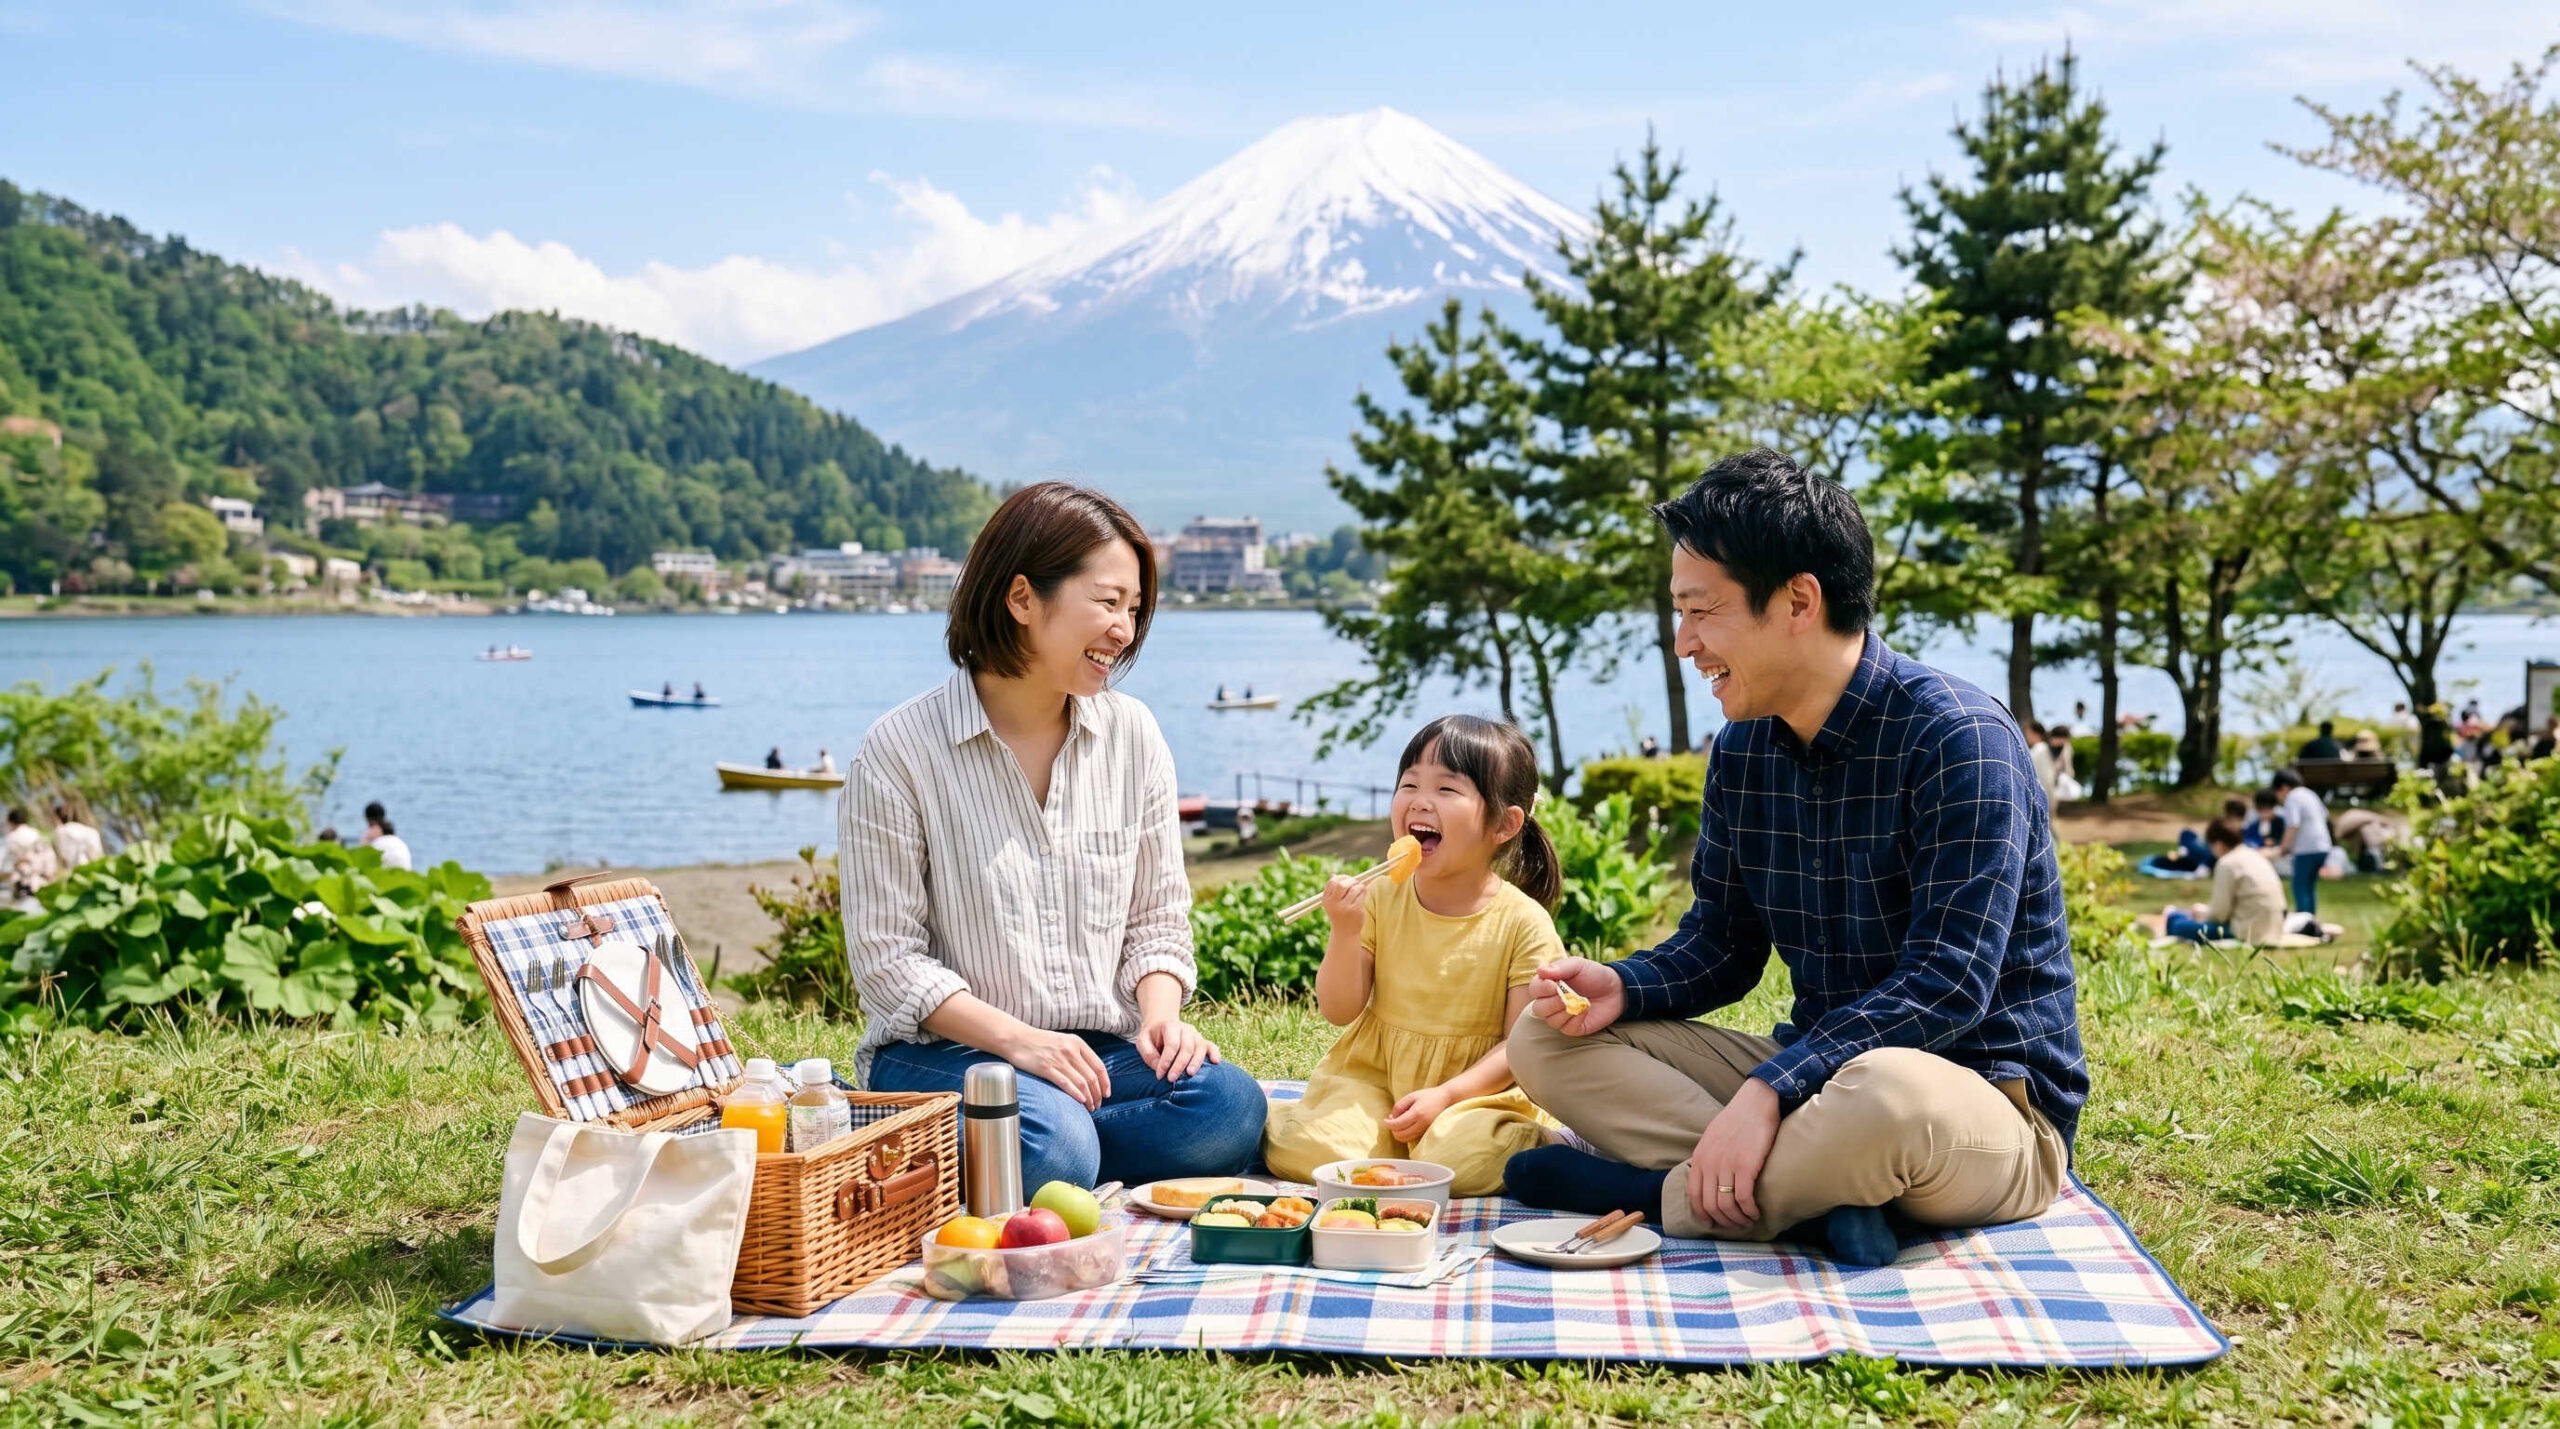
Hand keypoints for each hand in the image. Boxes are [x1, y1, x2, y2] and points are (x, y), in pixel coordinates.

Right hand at [1000, 1027, 1112, 1110]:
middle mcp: (1071, 1050)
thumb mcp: (1062, 1041)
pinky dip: (1076, 1094)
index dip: (1105, 1083)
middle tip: (1098, 1105)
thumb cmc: (1039, 1042)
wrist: (1016, 1038)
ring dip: (1089, 1098)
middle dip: (1098, 1094)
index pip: (1099, 1066)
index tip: (1107, 1094)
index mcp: (1077, 1043)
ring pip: (1081, 1083)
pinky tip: (1080, 1102)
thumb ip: (1076, 1054)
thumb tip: (1089, 1074)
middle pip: (1092, 1077)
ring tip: (1090, 1108)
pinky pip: (1066, 1084)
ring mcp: (1059, 1059)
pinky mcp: (1046, 1068)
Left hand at [1133, 1017, 1221, 1081]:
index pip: (1172, 1044)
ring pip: (1200, 1048)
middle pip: (1187, 1047)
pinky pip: (1211, 1046)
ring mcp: (1196, 1035)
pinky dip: (1215, 1053)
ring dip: (1196, 1062)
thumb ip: (1148, 1053)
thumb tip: (1159, 1067)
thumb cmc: (1151, 1037)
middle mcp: (1186, 1029)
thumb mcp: (1142, 1041)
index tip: (1159, 1075)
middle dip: (1179, 1065)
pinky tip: (1216, 1062)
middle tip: (1171, 1079)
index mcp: (1170, 1026)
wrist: (1162, 1026)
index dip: (1166, 1061)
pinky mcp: (1202, 1041)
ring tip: (1190, 1074)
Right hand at [1320, 874, 1367, 934]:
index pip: (1333, 882)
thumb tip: (1333, 875)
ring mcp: (1344, 907)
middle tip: (1356, 883)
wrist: (1345, 933)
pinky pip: (1361, 894)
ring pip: (1354, 888)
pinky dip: (1364, 891)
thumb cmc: (1340, 914)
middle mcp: (1333, 904)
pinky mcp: (1355, 910)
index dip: (1341, 877)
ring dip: (1359, 886)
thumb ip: (1334, 889)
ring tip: (1360, 890)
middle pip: (1342, 884)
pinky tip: (1363, 894)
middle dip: (1351, 880)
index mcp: (1326, 900)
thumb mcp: (1333, 902)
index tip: (1347, 880)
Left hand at [1385, 1084, 1454, 1143]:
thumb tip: (1392, 1118)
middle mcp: (1422, 1124)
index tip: (1385, 1120)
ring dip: (1398, 1133)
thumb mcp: (1411, 1096)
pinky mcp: (1427, 1132)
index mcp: (1417, 1113)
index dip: (1388, 1124)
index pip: (1398, 1125)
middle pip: (1401, 1135)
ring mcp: (1426, 1130)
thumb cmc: (1427, 1095)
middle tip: (1391, 1121)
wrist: (1445, 1099)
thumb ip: (1399, 1106)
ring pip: (1406, 1139)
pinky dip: (1405, 1134)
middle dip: (1393, 1130)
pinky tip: (1405, 1125)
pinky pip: (1412, 1138)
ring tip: (1398, 1122)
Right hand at [1527, 957, 1624, 1034]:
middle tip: (1566, 997)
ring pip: (1551, 1021)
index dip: (1541, 989)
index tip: (1554, 985)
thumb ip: (1560, 967)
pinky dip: (1576, 1020)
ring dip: (1564, 1012)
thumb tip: (1540, 970)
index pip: (1535, 989)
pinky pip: (1566, 1029)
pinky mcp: (1574, 1028)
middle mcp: (1551, 1002)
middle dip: (1551, 1004)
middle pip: (1538, 1009)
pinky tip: (1585, 1010)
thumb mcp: (1578, 965)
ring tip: (1579, 1002)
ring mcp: (1562, 1016)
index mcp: (1549, 984)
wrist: (1615, 989)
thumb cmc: (1594, 974)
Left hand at [1687, 1079, 1780, 1233]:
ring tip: (1748, 1220)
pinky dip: (1750, 1211)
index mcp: (1699, 1157)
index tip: (1712, 1224)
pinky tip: (1756, 1212)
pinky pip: (1744, 1198)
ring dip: (1738, 1219)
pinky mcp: (1746, 1166)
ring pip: (1726, 1205)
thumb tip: (1711, 1180)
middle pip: (1710, 1205)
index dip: (1702, 1214)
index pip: (1694, 1195)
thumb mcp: (1713, 1138)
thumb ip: (1709, 1158)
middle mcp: (1709, 1163)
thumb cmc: (1738, 1119)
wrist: (1756, 1102)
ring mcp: (1726, 1165)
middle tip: (1735, 1225)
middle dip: (1723, 1221)